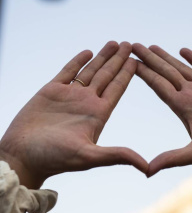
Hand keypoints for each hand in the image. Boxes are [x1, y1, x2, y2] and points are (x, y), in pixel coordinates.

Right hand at [0, 41, 147, 188]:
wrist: (22, 156)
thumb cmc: (54, 158)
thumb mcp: (89, 157)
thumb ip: (117, 156)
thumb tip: (147, 168)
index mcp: (98, 114)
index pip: (117, 89)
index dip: (128, 74)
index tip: (137, 60)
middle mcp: (87, 103)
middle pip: (107, 76)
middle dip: (119, 60)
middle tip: (130, 44)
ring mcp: (70, 96)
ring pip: (90, 71)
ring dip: (102, 57)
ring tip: (114, 43)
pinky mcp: (52, 91)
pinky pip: (68, 71)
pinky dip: (78, 61)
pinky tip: (88, 51)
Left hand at [133, 43, 191, 184]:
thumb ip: (173, 159)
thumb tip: (146, 171)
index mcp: (183, 108)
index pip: (158, 86)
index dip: (144, 73)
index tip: (130, 61)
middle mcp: (191, 97)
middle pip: (165, 73)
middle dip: (150, 59)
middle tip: (133, 45)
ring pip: (182, 68)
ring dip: (166, 57)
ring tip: (152, 47)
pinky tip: (182, 50)